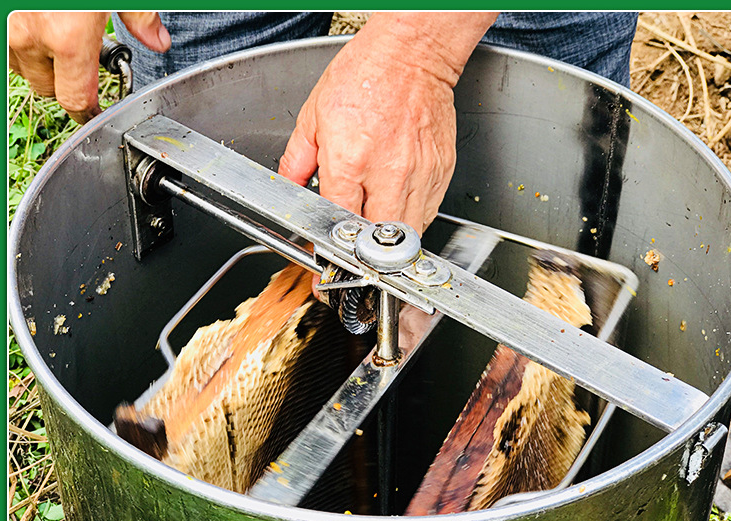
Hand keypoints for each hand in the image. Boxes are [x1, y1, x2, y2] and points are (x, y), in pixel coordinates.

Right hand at [8, 12, 170, 123]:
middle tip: (81, 57)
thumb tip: (158, 41)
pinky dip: (20, 40)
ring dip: (40, 60)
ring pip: (22, 66)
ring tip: (58, 33)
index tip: (93, 110)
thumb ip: (139, 16)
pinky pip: (5, 44)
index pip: (74, 99)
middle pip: (48, 88)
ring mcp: (4, 26)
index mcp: (68, 37)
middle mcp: (30, 37)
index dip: (86, 110)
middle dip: (66, 80)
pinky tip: (39, 21)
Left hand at [278, 13, 496, 234]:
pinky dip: (411, 219)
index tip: (329, 257)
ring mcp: (420, 174)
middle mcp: (388, 172)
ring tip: (377, 230)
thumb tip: (289, 187)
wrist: (412, 53)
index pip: (339, 222)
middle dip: (364, 251)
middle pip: (377, 240)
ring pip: (407, 233)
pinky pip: (428, 213)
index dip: (331, 243)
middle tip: (355, 249)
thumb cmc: (366, 75)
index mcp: (350, 160)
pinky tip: (398, 205)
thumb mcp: (314, 115)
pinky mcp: (441, 171)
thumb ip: (297, 159)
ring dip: (389, 240)